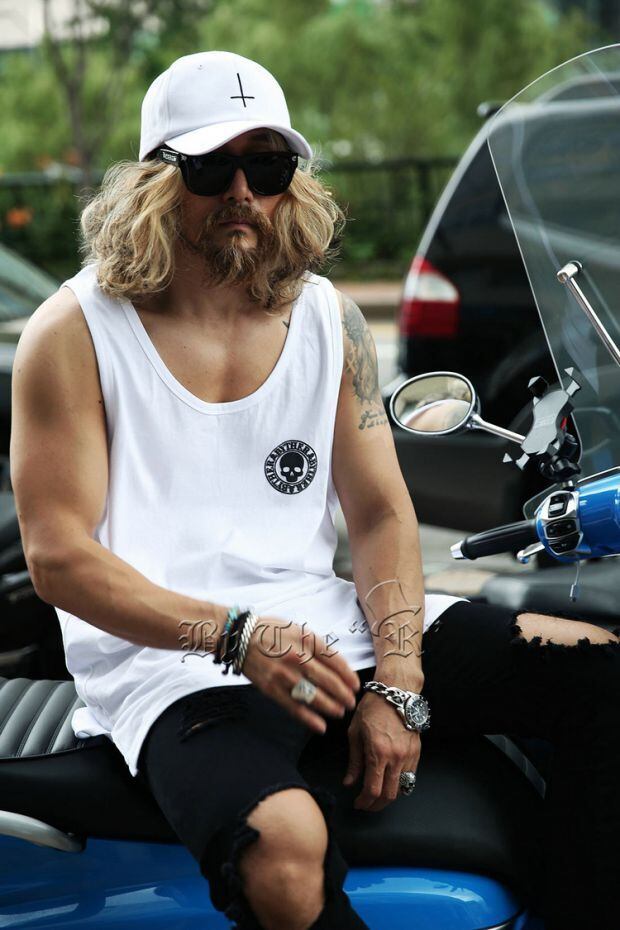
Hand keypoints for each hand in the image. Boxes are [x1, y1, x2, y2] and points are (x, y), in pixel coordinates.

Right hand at [242, 614, 360, 733]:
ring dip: (331, 707)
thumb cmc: (271, 631)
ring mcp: (284, 674)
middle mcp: (297, 656)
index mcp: (306, 639)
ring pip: (314, 696)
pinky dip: (309, 719)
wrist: (240, 637)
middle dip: (344, 695)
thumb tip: (337, 666)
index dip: (349, 676)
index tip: (355, 686)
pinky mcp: (271, 688)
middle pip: (328, 681)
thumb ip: (316, 646)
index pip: (335, 660)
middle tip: (351, 702)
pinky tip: (321, 726)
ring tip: (339, 712)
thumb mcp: (297, 629)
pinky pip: (294, 707)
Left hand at [342, 691, 420, 810]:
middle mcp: (396, 757)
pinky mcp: (416, 752)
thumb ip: (354, 761)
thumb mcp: (355, 732)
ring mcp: (408, 756)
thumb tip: (349, 782)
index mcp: (378, 752)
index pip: (373, 790)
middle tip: (366, 805)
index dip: (364, 802)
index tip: (358, 803)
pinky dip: (400, 784)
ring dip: (388, 796)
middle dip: (376, 805)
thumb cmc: (372, 708)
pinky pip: (410, 777)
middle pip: (389, 795)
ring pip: (401, 788)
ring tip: (377, 796)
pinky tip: (390, 782)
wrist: (396, 692)